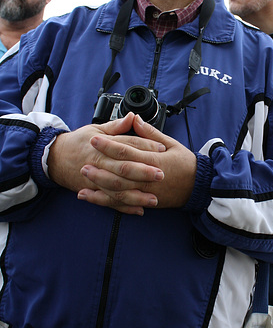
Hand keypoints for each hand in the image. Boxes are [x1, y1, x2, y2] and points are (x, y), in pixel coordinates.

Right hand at [48, 113, 166, 214]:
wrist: (54, 158)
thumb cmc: (78, 142)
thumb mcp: (96, 129)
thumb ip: (117, 126)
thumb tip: (133, 117)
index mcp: (102, 145)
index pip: (127, 145)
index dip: (145, 146)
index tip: (162, 149)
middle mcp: (99, 163)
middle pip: (123, 168)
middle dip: (143, 172)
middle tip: (161, 174)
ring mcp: (95, 179)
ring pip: (117, 188)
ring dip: (136, 195)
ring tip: (153, 199)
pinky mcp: (92, 191)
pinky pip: (109, 201)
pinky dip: (123, 208)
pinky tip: (138, 210)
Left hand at [73, 115, 196, 213]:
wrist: (200, 187)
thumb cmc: (186, 164)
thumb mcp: (171, 144)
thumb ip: (150, 132)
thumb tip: (134, 118)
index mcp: (154, 161)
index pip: (126, 152)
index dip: (109, 145)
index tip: (95, 139)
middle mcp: (148, 179)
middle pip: (119, 174)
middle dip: (100, 168)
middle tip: (83, 162)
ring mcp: (146, 193)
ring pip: (119, 191)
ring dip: (99, 186)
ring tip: (84, 179)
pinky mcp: (145, 202)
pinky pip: (123, 203)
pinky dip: (106, 202)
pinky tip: (92, 197)